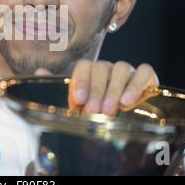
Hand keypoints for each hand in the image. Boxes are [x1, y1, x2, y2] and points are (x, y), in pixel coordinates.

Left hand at [35, 60, 158, 115]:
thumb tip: (39, 73)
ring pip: (121, 68)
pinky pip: (144, 72)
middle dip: (96, 91)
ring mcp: (127, 71)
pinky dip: (137, 84)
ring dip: (114, 89)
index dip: (81, 81)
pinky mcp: (146, 77)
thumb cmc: (95, 109)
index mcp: (89, 71)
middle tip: (93, 110)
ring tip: (110, 109)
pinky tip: (129, 101)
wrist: (124, 118)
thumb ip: (57, 86)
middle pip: (101, 68)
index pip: (84, 66)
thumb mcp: (75, 102)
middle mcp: (107, 68)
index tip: (78, 100)